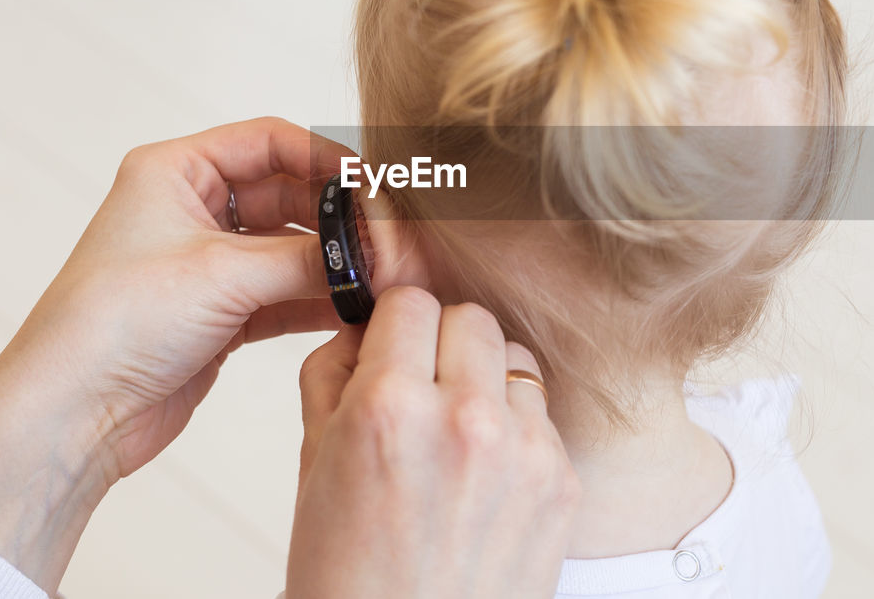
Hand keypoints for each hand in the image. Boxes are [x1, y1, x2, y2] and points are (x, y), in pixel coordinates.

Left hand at [0, 117, 354, 592]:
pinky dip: (321, 300)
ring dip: (336, 263)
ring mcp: (208, 264)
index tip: (376, 183)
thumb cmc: (116, 322)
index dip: (327, 158)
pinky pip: (286, 293)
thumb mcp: (222, 274)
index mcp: (175, 172)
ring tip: (384, 279)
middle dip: (342, 219)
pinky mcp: (221, 313)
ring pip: (293, 248)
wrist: (73, 413)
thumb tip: (377, 256)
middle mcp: (192, 210)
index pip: (270, 142)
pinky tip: (358, 309)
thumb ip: (307, 259)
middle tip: (390, 242)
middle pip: (291, 196)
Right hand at [287, 286, 580, 598]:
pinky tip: (485, 473)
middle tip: (420, 385)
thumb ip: (333, 375)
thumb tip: (362, 325)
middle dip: (440, 341)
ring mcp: (524, 450)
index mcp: (389, 409)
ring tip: (455, 432)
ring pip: (512, 357)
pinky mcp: (562, 480)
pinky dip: (515, 426)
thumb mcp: (311, 464)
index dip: (391, 324)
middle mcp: (464, 419)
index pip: (409, 301)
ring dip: (484, 379)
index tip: (388, 347)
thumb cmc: (348, 576)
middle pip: (469, 316)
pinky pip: (541, 413)